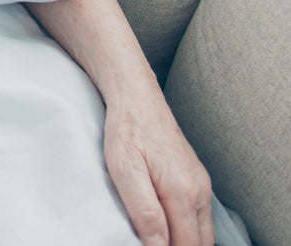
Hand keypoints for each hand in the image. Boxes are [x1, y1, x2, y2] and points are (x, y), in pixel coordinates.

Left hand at [103, 94, 212, 245]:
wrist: (136, 96)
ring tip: (157, 236)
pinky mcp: (197, 178)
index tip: (147, 245)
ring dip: (185, 240)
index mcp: (183, 192)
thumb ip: (144, 211)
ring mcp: (202, 184)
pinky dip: (188, 228)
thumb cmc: (126, 129)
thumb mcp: (124, 169)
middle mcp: (199, 191)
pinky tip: (168, 224)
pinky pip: (200, 216)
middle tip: (150, 242)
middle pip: (200, 243)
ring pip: (203, 232)